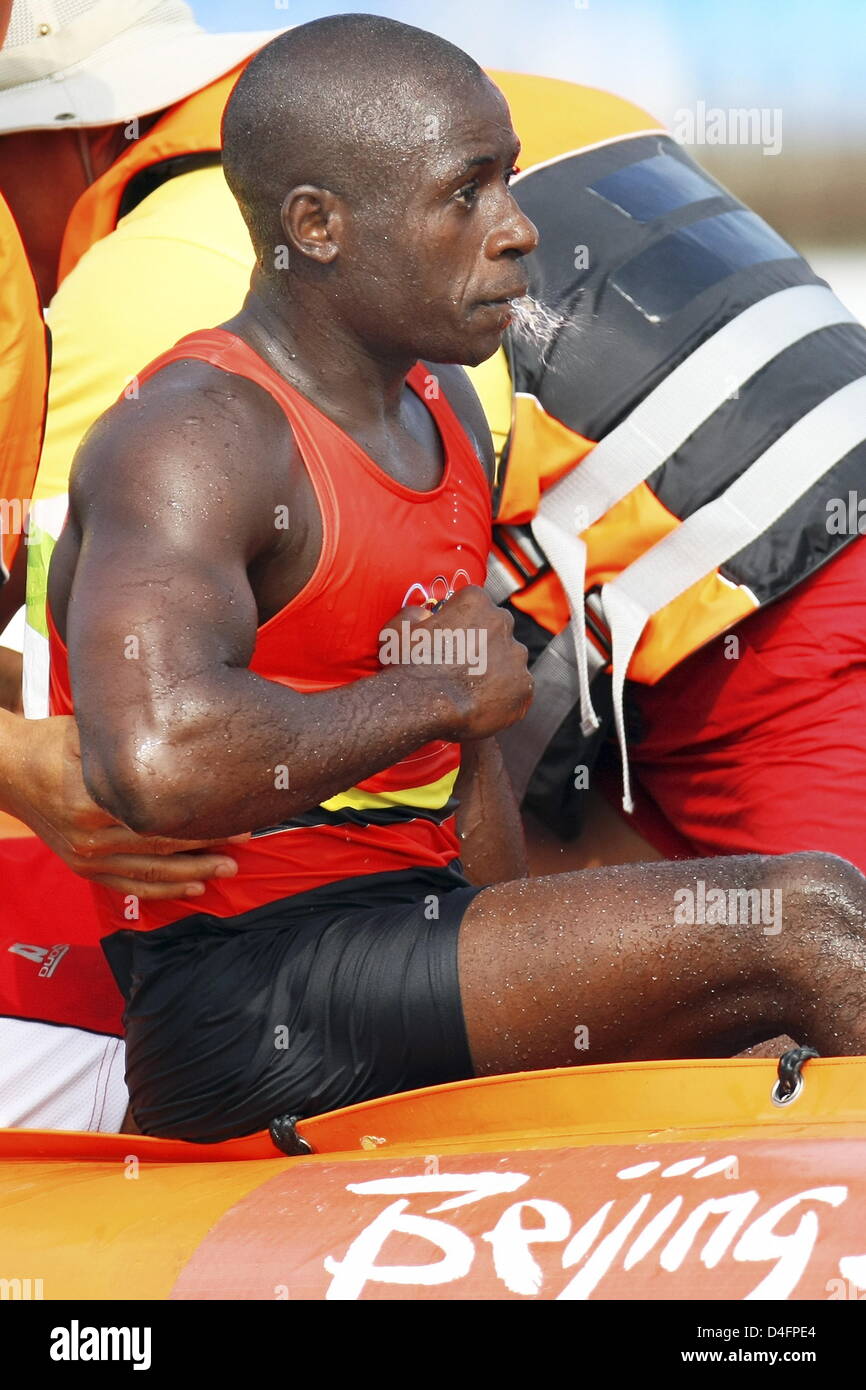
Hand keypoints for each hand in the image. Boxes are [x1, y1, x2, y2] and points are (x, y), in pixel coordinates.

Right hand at [6, 715, 243, 896]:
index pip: (159, 818)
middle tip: (244, 843)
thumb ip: (127, 743)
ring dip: (191, 874)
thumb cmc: (51, 743)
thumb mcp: (88, 733)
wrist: (6, 770)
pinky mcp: (83, 868)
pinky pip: (128, 886)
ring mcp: (86, 858)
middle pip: (160, 847)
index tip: (234, 814)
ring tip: (227, 869)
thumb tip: (183, 737)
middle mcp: (90, 838)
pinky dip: (161, 889)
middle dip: (206, 848)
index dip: (199, 820)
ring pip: (149, 872)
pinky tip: (191, 887)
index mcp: (93, 803)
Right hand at [379, 586, 532, 740]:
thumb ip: (415, 614)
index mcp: (475, 601)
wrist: (423, 705)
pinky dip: (503, 697)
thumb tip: (425, 615)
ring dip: (495, 671)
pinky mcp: (525, 685)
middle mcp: (502, 621)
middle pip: (497, 630)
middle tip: (461, 667)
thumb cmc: (408, 665)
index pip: (475, 606)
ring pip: (509, 660)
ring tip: (470, 690)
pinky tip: (481, 705)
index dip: (461, 624)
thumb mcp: (398, 628)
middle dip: (483, 645)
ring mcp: (517, 655)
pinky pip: (517, 689)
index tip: (450, 641)